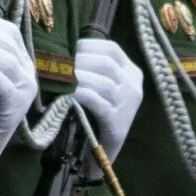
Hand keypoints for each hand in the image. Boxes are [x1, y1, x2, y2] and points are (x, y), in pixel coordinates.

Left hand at [72, 37, 142, 161]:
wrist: (106, 148)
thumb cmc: (100, 110)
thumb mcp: (104, 84)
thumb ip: (94, 67)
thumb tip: (68, 49)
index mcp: (132, 72)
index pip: (112, 49)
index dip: (89, 46)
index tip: (71, 50)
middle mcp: (134, 86)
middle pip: (107, 64)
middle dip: (81, 62)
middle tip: (61, 65)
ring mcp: (128, 105)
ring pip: (104, 83)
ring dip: (80, 77)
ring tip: (62, 78)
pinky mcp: (118, 122)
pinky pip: (98, 103)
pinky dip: (82, 95)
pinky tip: (69, 94)